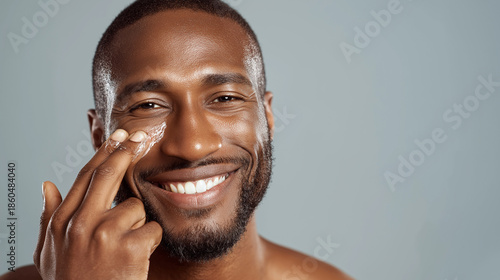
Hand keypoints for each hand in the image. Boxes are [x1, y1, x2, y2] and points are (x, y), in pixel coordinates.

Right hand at [33, 130, 162, 279]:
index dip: (104, 152)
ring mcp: (105, 235)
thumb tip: (47, 184)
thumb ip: (48, 217)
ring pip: (135, 208)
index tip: (118, 135)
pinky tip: (136, 258)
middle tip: (142, 136)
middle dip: (127, 151)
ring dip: (137, 225)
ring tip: (124, 248)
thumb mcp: (49, 252)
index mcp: (61, 222)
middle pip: (108, 175)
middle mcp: (80, 224)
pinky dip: (150, 242)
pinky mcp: (129, 248)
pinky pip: (152, 230)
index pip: (85, 177)